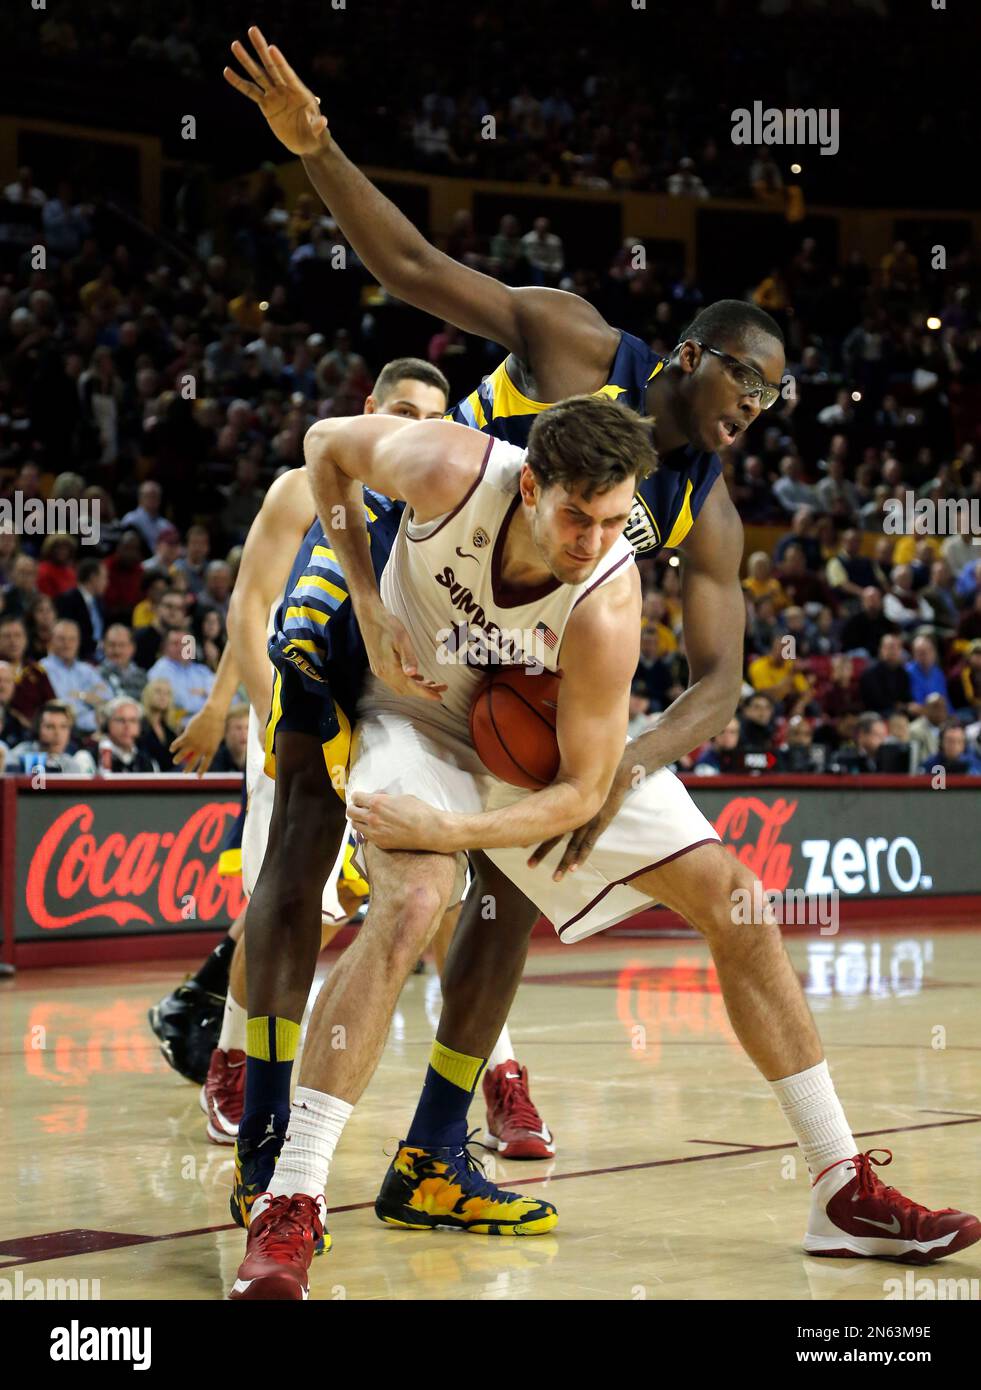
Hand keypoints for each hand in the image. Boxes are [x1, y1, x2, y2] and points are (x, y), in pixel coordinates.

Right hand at [171, 702, 226, 774]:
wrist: (212, 715)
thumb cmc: (217, 726)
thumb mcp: (216, 739)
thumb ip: (209, 746)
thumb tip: (202, 753)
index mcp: (211, 750)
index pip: (205, 764)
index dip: (201, 771)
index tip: (197, 777)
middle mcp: (201, 749)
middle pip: (192, 762)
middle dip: (187, 769)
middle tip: (184, 773)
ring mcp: (194, 742)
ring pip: (182, 754)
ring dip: (177, 759)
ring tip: (175, 761)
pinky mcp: (187, 736)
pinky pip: (178, 743)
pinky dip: (174, 747)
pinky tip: (171, 749)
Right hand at [224, 27, 330, 156]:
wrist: (307, 143)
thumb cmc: (317, 136)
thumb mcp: (319, 132)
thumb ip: (318, 126)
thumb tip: (323, 121)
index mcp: (299, 91)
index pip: (288, 74)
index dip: (280, 62)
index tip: (272, 48)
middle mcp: (285, 89)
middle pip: (271, 66)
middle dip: (262, 48)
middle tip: (252, 30)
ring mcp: (274, 95)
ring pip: (258, 75)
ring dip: (246, 60)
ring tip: (235, 45)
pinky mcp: (266, 105)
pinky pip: (250, 92)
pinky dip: (238, 83)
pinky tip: (227, 71)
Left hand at [347, 791, 447, 851]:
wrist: (429, 830)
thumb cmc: (419, 810)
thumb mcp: (401, 797)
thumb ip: (385, 797)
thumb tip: (376, 797)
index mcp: (377, 803)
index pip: (356, 798)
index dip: (358, 797)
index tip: (361, 798)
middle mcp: (372, 817)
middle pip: (350, 812)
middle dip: (354, 808)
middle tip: (360, 808)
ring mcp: (374, 832)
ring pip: (355, 825)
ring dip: (359, 820)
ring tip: (367, 819)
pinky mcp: (380, 843)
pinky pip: (366, 836)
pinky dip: (368, 831)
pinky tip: (377, 828)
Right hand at [363, 607, 445, 702]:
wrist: (370, 616)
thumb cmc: (388, 625)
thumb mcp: (402, 640)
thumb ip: (408, 658)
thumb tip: (413, 675)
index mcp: (389, 668)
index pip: (411, 687)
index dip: (426, 694)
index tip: (439, 698)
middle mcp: (383, 673)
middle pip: (407, 690)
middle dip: (424, 691)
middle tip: (441, 688)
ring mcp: (379, 671)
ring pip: (401, 686)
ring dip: (416, 688)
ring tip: (432, 684)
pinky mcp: (379, 666)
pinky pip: (395, 680)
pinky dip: (408, 682)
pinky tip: (417, 677)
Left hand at [527, 769, 634, 879]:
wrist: (615, 773)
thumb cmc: (591, 776)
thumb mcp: (570, 781)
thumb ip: (553, 787)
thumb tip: (531, 789)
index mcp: (564, 807)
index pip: (544, 823)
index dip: (532, 834)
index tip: (519, 844)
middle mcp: (572, 816)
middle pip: (554, 838)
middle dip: (541, 852)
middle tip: (529, 866)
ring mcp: (586, 822)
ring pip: (571, 847)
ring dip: (562, 863)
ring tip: (555, 878)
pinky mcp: (599, 825)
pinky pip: (588, 845)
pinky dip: (580, 858)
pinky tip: (574, 869)